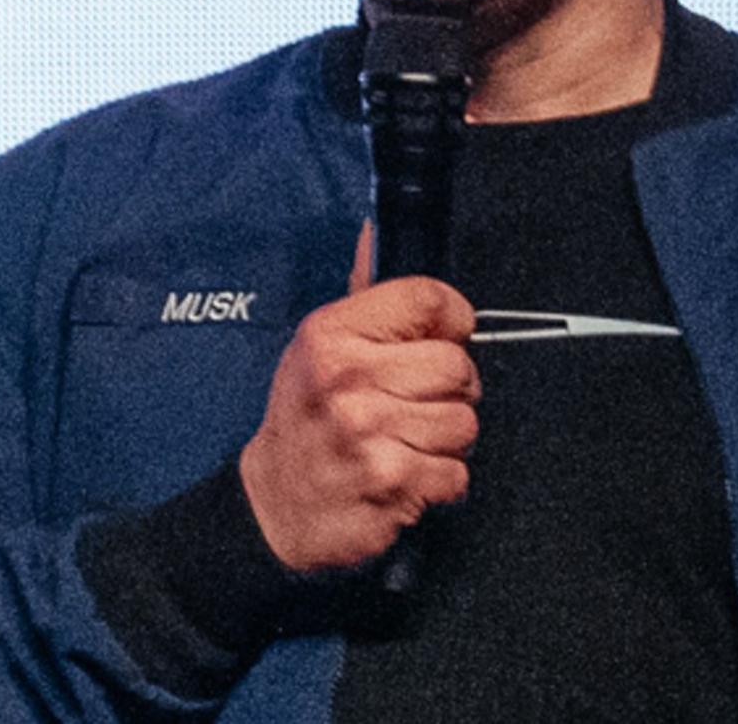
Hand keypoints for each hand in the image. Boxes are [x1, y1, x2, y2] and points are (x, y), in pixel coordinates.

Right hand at [237, 221, 479, 573]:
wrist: (272, 503)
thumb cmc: (303, 421)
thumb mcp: (318, 348)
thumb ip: (362, 298)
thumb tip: (374, 234)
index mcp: (332, 336)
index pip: (427, 299)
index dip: (452, 317)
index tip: (447, 333)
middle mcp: (348, 380)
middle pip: (457, 365)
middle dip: (450, 388)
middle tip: (418, 401)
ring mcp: (369, 433)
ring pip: (465, 422)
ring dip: (446, 438)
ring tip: (407, 439)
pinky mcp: (390, 482)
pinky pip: (457, 473)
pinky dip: (440, 481)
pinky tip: (405, 472)